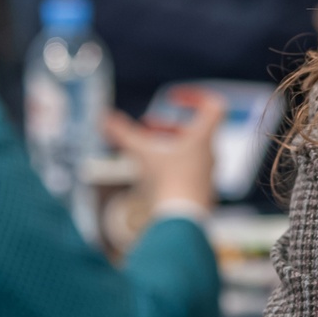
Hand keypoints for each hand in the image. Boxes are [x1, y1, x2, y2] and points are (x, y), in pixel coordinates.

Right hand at [102, 89, 225, 211]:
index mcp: (204, 138)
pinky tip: (148, 171)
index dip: (195, 96)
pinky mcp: (199, 190)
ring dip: (167, 144)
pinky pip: (187, 169)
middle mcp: (210, 154)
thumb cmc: (168, 182)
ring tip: (142, 147)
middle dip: (169, 125)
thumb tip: (104, 117)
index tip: (171, 97)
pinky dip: (170, 163)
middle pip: (196, 130)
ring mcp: (207, 173)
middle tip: (147, 125)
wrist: (182, 220)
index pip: (214, 106)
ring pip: (189, 151)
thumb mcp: (142, 153)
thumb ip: (124, 134)